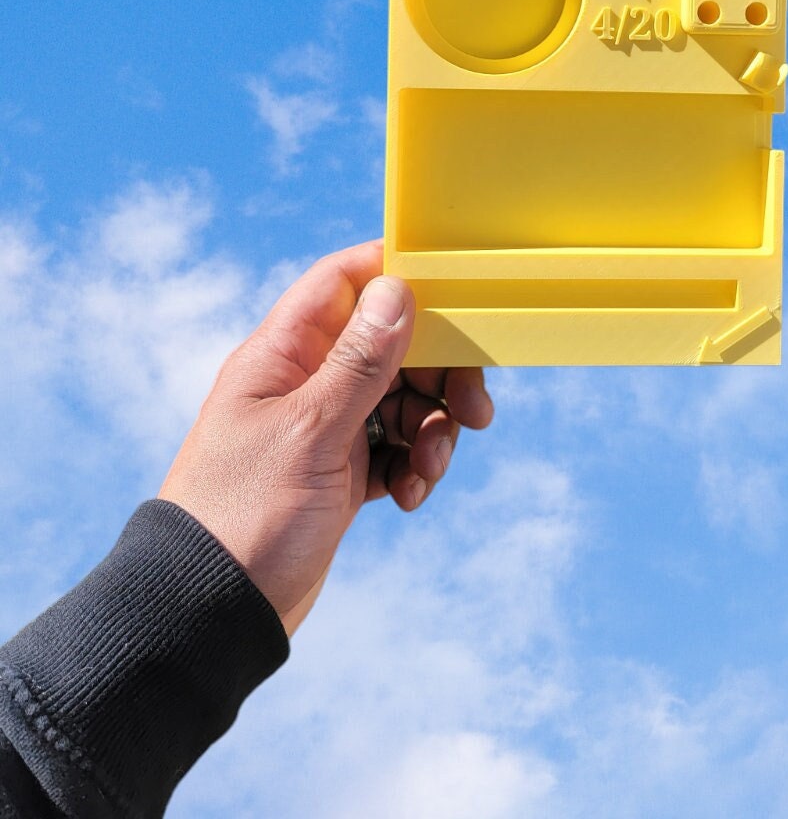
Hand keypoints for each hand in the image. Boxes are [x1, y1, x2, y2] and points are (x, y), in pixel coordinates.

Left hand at [158, 240, 493, 634]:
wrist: (215, 613)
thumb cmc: (246, 516)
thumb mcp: (310, 432)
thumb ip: (358, 362)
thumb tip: (396, 290)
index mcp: (283, 355)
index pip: (343, 282)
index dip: (397, 274)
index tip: (454, 291)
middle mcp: (306, 381)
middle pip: (392, 344)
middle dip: (439, 374)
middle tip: (473, 411)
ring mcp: (326, 425)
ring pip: (403, 398)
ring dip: (432, 430)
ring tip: (427, 471)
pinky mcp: (342, 469)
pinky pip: (397, 446)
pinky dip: (414, 465)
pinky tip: (409, 496)